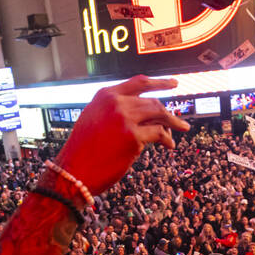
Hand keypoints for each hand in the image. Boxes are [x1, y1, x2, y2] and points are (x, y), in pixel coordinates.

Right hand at [53, 76, 188, 196]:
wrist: (73, 172)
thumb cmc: (83, 151)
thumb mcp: (94, 119)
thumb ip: (114, 111)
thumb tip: (144, 113)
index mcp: (105, 96)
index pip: (139, 83)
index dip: (159, 83)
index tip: (173, 83)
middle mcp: (115, 103)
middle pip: (152, 101)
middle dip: (169, 113)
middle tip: (179, 121)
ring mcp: (125, 119)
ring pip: (159, 114)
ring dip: (173, 123)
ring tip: (181, 130)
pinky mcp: (133, 137)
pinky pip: (158, 134)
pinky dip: (167, 140)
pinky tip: (169, 145)